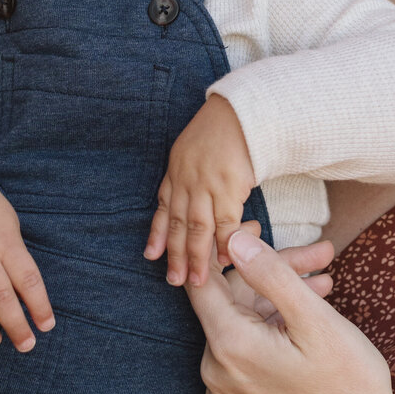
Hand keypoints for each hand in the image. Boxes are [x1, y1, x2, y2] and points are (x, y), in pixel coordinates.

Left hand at [144, 95, 255, 286]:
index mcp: (176, 171)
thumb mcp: (191, 149)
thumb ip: (185, 174)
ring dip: (197, 257)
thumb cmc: (221, 130)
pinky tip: (225, 259)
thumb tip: (185, 200)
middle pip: (178, 224)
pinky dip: (225, 243)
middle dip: (175, 255)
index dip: (157, 234)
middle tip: (175, 281)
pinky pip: (225, 221)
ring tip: (198, 280)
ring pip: (197, 229)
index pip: (163, 207)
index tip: (151, 256)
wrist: (243, 112)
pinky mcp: (229, 187)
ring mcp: (206, 185)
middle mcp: (186, 180)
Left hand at [187, 229, 394, 393]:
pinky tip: (312, 313)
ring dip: (282, 298)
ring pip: (245, 323)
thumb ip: (270, 275)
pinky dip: (276, 327)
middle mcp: (215, 371)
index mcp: (228, 346)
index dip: (226, 246)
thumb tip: (234, 237)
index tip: (256, 223)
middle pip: (232, 300)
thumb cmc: (349, 387)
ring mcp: (226, 390)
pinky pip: (249, 350)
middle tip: (323, 254)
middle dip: (274, 272)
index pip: (203, 280)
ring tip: (327, 282)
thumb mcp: (315, 320)